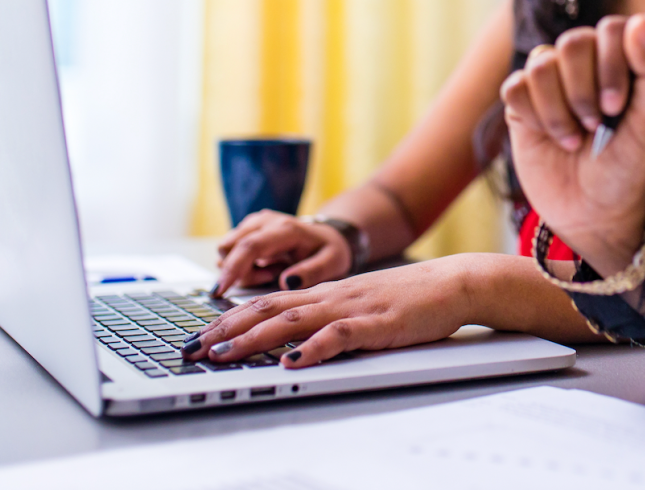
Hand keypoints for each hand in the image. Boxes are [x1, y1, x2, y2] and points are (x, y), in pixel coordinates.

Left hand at [182, 258, 474, 367]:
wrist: (453, 283)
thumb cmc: (411, 299)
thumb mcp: (360, 306)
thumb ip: (329, 319)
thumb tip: (295, 339)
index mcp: (326, 293)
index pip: (266, 303)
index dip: (229, 318)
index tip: (199, 336)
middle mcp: (331, 297)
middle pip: (267, 310)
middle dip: (225, 329)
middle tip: (191, 347)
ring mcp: (352, 308)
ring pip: (293, 321)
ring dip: (254, 338)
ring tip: (223, 352)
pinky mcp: (376, 324)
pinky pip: (339, 336)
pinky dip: (312, 349)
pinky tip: (292, 361)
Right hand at [214, 210, 351, 295]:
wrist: (327, 236)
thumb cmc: (329, 251)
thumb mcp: (333, 263)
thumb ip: (312, 272)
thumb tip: (287, 281)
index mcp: (285, 229)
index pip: (250, 246)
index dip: (232, 268)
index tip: (220, 291)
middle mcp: (264, 221)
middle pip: (230, 249)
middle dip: (241, 273)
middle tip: (271, 277)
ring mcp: (253, 224)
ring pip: (226, 251)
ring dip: (243, 269)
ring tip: (272, 271)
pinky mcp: (247, 231)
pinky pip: (230, 252)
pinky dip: (242, 265)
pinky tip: (265, 267)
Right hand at [501, 15, 644, 274]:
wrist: (592, 208)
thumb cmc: (628, 163)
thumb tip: (641, 21)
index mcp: (621, 58)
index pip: (611, 28)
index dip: (612, 64)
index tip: (617, 107)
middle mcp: (585, 61)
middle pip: (573, 42)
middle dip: (584, 92)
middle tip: (596, 125)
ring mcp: (550, 78)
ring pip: (541, 64)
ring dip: (560, 111)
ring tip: (574, 138)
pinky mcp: (520, 99)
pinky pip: (515, 86)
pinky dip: (535, 117)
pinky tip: (550, 137)